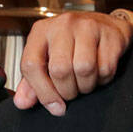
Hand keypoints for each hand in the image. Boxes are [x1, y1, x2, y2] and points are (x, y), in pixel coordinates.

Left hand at [14, 10, 132, 114]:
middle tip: (72, 91)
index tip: (54, 106)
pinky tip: (99, 73)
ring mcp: (87, 26)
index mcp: (41, 31)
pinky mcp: (110, 34)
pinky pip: (106, 68)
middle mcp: (62, 25)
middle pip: (60, 69)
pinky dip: (103, 79)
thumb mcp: (48, 58)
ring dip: (86, 86)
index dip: (42, 92)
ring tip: (85, 82)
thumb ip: (32, 82)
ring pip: (84, 68)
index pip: (31, 65)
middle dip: (67, 91)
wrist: (107, 25)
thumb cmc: (73, 44)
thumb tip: (22, 103)